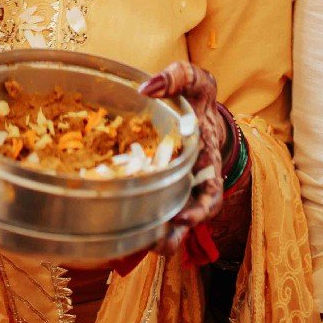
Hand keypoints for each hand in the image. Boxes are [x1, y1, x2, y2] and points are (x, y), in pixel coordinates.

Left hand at [140, 60, 225, 255]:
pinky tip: (113, 221)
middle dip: (174, 235)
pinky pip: (148, 205)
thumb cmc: (196, 95)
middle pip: (188, 217)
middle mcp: (193, 179)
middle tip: (156, 243)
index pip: (210, 194)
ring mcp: (174, 185)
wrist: (194, 105)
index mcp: (206, 159)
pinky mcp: (155, 184)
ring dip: (154, 234)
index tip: (183, 217)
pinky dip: (136, 217)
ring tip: (133, 245)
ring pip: (168, 220)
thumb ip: (176, 77)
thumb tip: (146, 87)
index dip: (199, 210)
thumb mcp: (194, 80)